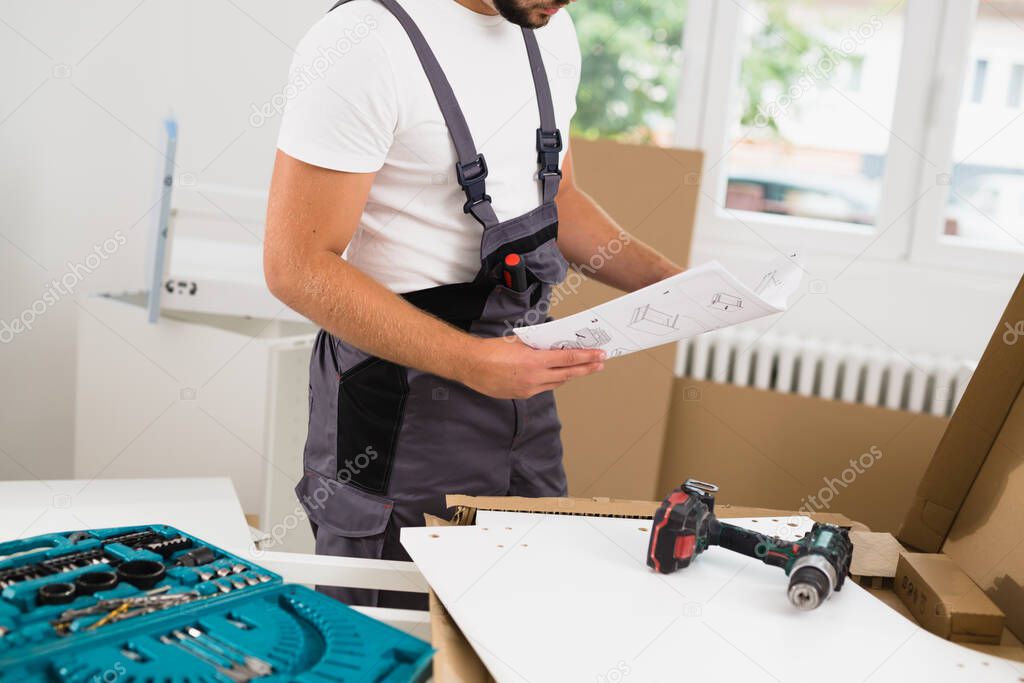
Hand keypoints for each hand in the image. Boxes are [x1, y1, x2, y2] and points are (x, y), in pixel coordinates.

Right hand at [458, 336, 604, 398]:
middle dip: (586, 368)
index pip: (568, 359)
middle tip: (600, 363)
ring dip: (570, 375)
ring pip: (556, 382)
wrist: (471, 365)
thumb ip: (538, 345)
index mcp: (534, 361)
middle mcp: (534, 378)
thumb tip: (554, 344)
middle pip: (568, 374)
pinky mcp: (521, 395)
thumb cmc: (492, 350)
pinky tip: (556, 375)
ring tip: (583, 369)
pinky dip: (552, 380)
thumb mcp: (519, 341)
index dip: (586, 358)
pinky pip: (543, 387)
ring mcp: (528, 389)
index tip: (600, 355)